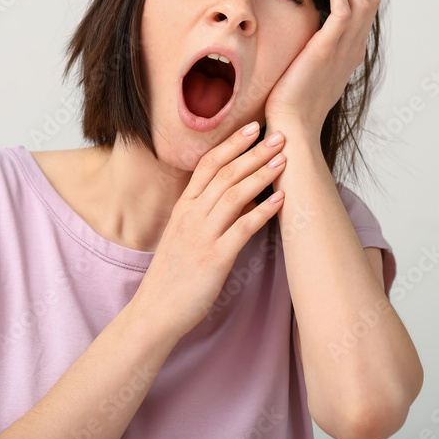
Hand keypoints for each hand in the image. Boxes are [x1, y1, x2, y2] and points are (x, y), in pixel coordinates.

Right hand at [133, 122, 286, 338]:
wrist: (155, 312)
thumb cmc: (173, 276)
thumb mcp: (185, 236)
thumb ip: (206, 214)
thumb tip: (239, 196)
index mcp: (183, 207)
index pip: (208, 164)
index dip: (231, 143)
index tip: (253, 127)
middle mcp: (191, 216)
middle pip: (225, 173)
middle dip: (253, 151)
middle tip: (279, 134)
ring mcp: (202, 236)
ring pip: (234, 194)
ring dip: (261, 174)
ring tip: (284, 159)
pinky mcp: (214, 258)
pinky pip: (242, 228)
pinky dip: (263, 210)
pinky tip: (281, 199)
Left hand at [263, 0, 379, 136]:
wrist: (293, 123)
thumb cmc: (294, 103)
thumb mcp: (311, 73)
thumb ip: (316, 53)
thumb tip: (307, 41)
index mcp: (352, 53)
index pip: (365, 11)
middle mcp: (354, 48)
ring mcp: (344, 48)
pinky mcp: (328, 48)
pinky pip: (342, 9)